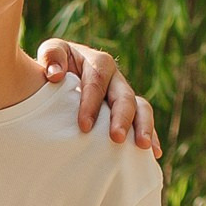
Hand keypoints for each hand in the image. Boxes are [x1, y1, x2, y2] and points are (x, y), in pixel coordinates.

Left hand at [37, 37, 157, 153]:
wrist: (62, 76)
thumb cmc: (55, 66)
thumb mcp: (51, 52)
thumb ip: (52, 57)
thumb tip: (55, 74)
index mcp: (98, 62)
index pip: (97, 80)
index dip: (92, 103)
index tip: (84, 126)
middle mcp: (115, 78)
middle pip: (124, 95)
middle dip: (121, 117)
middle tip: (116, 137)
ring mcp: (124, 95)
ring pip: (140, 107)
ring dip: (143, 126)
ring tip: (142, 146)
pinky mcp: (129, 111)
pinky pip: (144, 121)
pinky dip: (151, 135)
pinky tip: (154, 153)